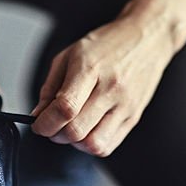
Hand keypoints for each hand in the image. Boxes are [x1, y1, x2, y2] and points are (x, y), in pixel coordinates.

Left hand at [31, 10, 178, 156]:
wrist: (147, 40)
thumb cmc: (107, 45)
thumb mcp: (70, 55)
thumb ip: (51, 87)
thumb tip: (38, 116)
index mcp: (91, 68)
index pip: (66, 107)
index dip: (46, 123)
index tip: (39, 125)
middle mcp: (111, 89)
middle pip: (77, 130)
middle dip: (56, 134)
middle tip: (52, 126)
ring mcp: (125, 106)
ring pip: (93, 144)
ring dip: (75, 143)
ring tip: (72, 128)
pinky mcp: (134, 117)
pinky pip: (108, 146)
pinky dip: (91, 145)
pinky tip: (88, 129)